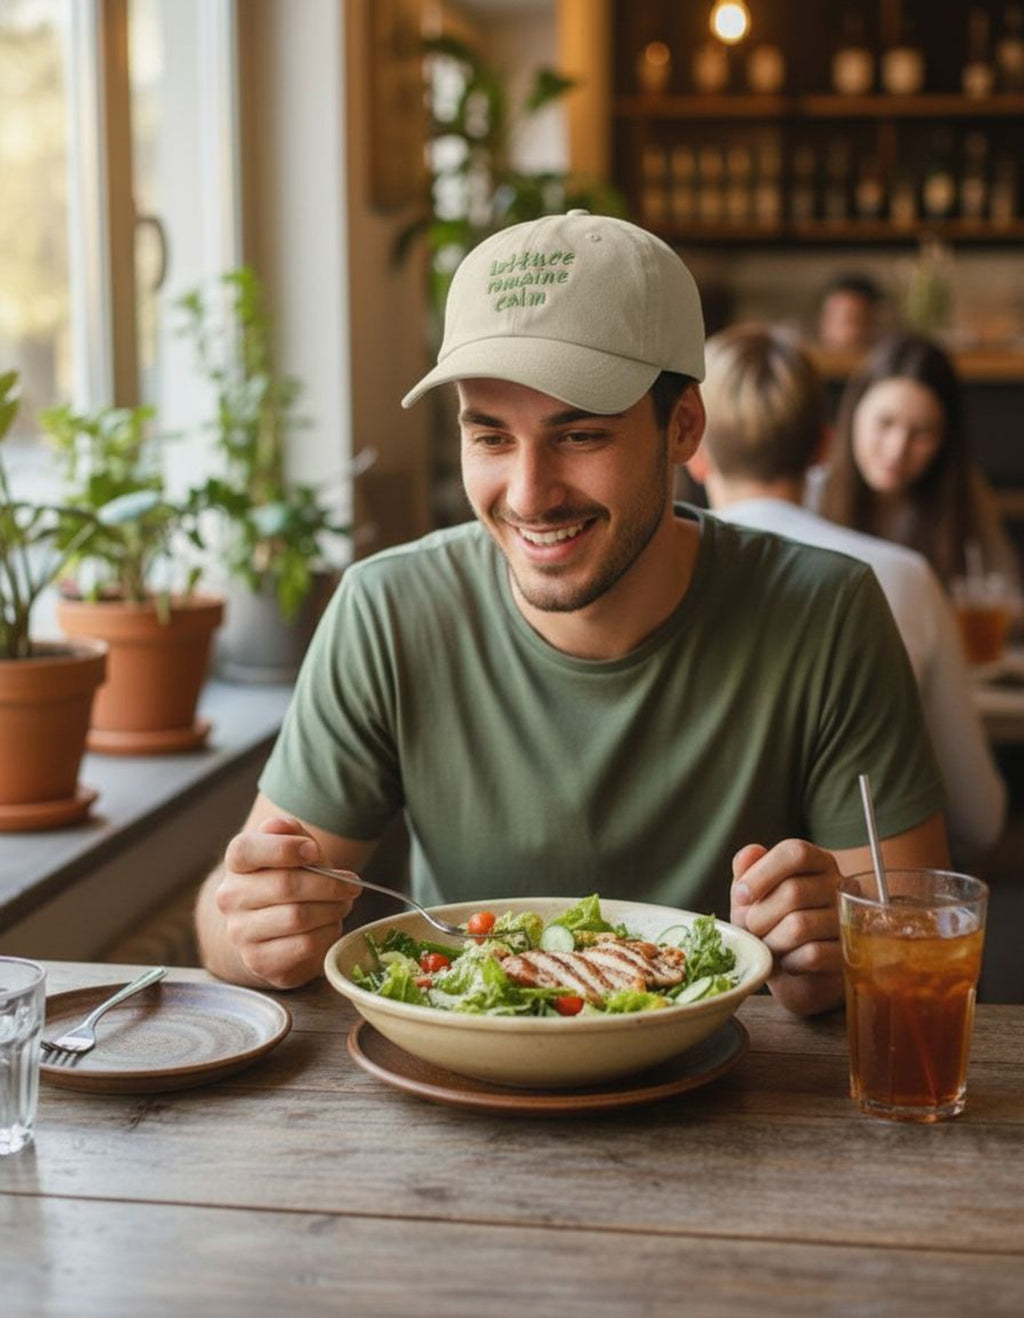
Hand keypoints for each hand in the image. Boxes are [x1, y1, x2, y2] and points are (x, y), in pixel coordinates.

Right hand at [215, 815, 358, 988]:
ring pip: (297, 917)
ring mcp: (240, 932)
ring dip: (333, 909)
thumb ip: (291, 832)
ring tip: (343, 904)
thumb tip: (281, 826)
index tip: (313, 851)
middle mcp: (230, 897)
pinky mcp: (259, 961)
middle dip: (329, 884)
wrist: (283, 928)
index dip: (284, 848)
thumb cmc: (293, 879)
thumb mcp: (296, 850)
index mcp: (237, 863)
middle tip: (352, 884)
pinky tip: (331, 926)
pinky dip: (328, 933)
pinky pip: (305, 945)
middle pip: (285, 885)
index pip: (246, 850)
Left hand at [730, 839, 843, 1016]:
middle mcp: (839, 886)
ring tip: (768, 947)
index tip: (741, 896)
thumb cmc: (771, 924)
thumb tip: (751, 852)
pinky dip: (790, 962)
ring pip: (800, 926)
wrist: (795, 972)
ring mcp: (848, 921)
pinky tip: (787, 962)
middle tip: (752, 930)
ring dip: (772, 941)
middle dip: (759, 916)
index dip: (762, 873)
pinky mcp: (848, 954)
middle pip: (793, 892)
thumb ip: (747, 870)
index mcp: (817, 863)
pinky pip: (813, 955)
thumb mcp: (753, 895)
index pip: (796, 853)